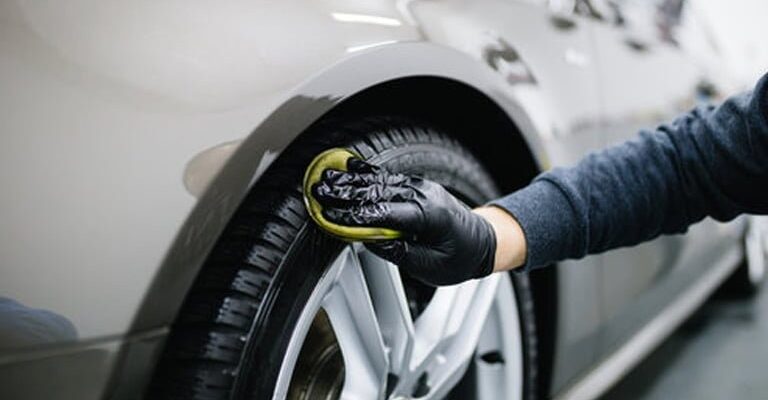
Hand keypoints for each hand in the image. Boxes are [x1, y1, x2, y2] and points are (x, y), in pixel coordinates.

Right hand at [312, 158, 496, 285]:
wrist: (484, 241)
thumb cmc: (460, 258)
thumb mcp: (430, 267)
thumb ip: (399, 253)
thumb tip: (369, 240)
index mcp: (428, 216)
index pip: (383, 214)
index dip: (354, 215)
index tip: (329, 216)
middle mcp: (423, 196)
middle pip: (377, 192)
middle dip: (345, 193)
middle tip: (318, 192)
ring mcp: (420, 187)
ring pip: (379, 181)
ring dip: (350, 181)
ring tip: (325, 179)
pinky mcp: (417, 186)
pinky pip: (387, 178)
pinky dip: (366, 174)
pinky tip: (347, 167)